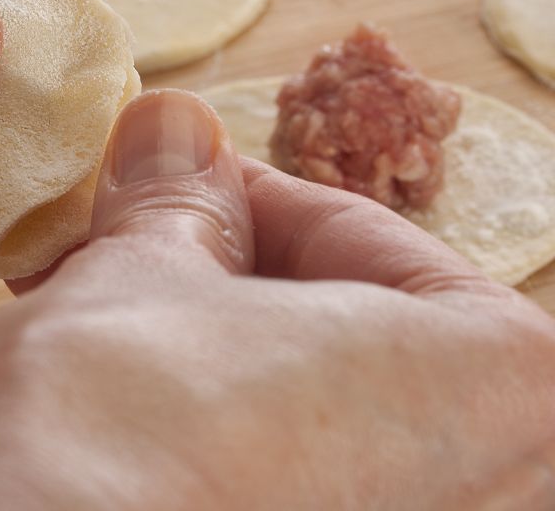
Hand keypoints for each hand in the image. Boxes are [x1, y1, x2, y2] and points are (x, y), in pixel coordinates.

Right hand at [0, 90, 554, 509]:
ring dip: (209, 355)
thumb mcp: (141, 271)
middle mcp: (493, 490)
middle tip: (131, 238)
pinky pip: (283, 483)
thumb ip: (179, 201)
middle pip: (345, 332)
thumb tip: (174, 139)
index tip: (172, 176)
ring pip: (307, 413)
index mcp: (507, 383)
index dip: (243, 193)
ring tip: (107, 315)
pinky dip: (212, 436)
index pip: (363, 239)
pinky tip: (123, 406)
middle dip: (224, 278)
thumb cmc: (113, 426)